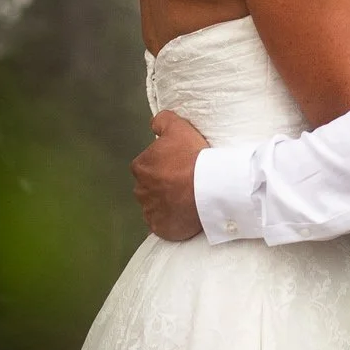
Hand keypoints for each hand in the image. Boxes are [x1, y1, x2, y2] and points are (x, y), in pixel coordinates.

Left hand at [131, 111, 208, 240]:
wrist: (209, 187)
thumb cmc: (192, 156)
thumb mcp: (179, 127)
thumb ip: (162, 121)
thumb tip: (153, 124)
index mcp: (141, 167)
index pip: (147, 165)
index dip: (163, 164)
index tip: (179, 164)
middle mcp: (140, 190)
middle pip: (149, 186)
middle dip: (162, 185)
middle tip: (184, 181)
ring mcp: (150, 211)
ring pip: (155, 206)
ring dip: (166, 203)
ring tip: (186, 198)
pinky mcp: (160, 228)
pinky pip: (162, 224)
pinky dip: (170, 220)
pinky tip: (183, 213)